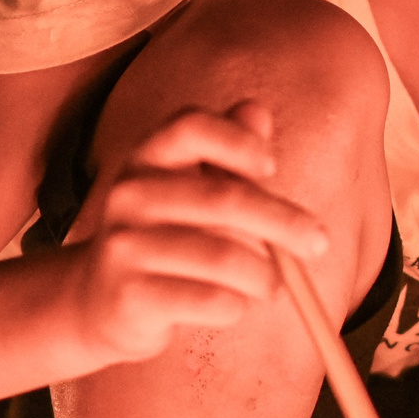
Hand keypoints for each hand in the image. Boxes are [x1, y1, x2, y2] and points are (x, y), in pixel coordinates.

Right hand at [64, 101, 330, 366]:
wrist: (100, 303)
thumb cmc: (164, 238)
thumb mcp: (190, 190)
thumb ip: (227, 152)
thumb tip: (258, 111)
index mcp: (147, 158)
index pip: (192, 126)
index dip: (238, 141)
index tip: (272, 167)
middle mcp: (129, 194)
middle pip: (225, 198)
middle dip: (285, 223)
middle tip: (318, 244)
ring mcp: (123, 245)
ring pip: (224, 257)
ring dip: (265, 276)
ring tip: (272, 285)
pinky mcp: (128, 295)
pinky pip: (210, 301)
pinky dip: (237, 306)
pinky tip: (233, 305)